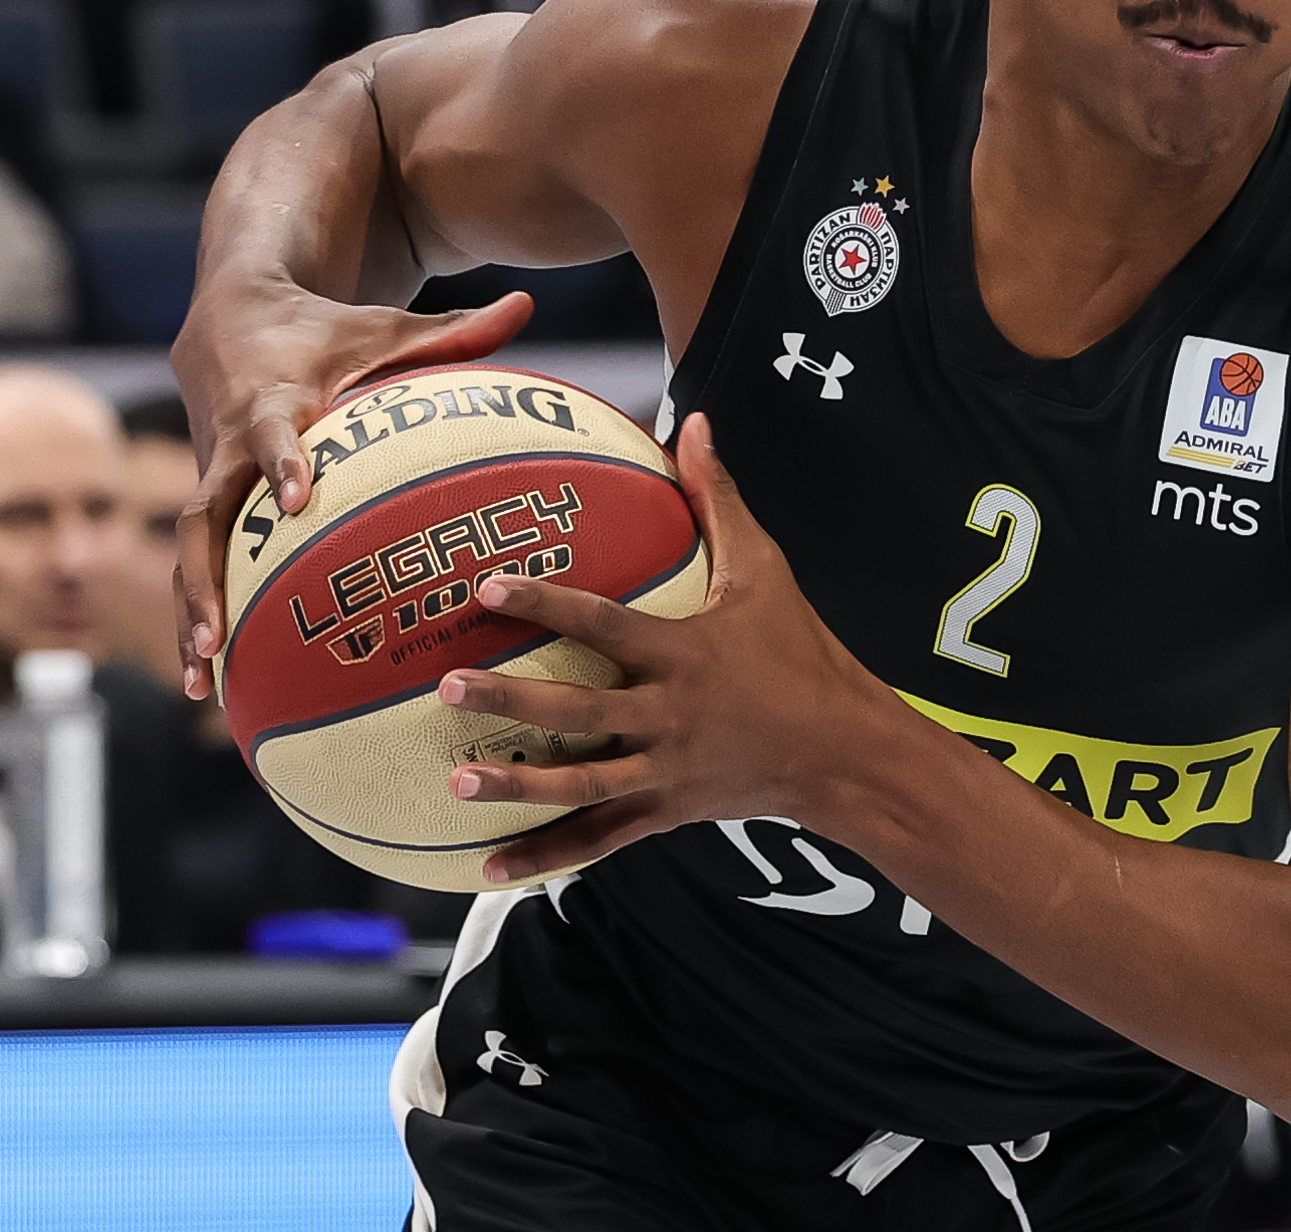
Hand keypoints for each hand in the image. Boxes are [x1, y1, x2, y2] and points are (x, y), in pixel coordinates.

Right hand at [169, 282, 536, 699]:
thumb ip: (454, 329)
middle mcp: (228, 447)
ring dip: (191, 612)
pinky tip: (210, 680)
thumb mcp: (384, 327)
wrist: (230, 323)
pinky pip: (193, 565)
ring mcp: (210, 479)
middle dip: (207, 575)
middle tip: (222, 632)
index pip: (271, 433)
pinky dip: (194, 617)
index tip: (299, 500)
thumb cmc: (326, 332)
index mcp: (271, 402)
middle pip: (203, 515)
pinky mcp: (206, 504)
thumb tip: (527, 303)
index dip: (282, 462)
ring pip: (187, 553)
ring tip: (206, 674)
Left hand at [433, 416, 896, 882]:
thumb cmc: (799, 649)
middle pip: (580, 712)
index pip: (605, 624)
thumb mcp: (765, 569)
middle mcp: (670, 715)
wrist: (842, 749)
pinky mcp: (666, 811)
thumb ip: (718, 498)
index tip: (487, 585)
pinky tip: (489, 871)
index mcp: (685, 654)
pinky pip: (598, 839)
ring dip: (517, 787)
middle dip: (512, 703)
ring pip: (581, 784)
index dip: (547, 603)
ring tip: (454, 784)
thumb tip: (693, 419)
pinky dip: (545, 857)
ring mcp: (665, 770)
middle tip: (448, 688)